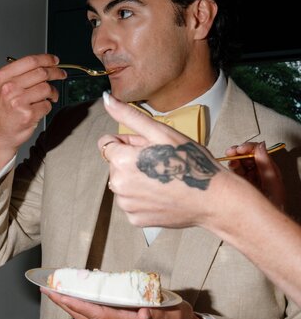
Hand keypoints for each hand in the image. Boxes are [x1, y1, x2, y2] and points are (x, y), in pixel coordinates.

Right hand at [0, 54, 65, 173]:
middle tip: (61, 75)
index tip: (55, 61)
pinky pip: (47, 105)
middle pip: (41, 73)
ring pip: (47, 88)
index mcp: (2, 76)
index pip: (30, 61)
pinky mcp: (28, 114)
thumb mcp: (3, 87)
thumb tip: (45, 66)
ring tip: (50, 97)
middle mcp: (9, 87)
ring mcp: (18, 101)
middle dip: (56, 73)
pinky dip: (47, 107)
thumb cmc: (3, 112)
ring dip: (52, 93)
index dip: (46, 59)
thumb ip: (20, 75)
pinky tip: (39, 110)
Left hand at [42, 288, 206, 318]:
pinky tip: (77, 299)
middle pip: (85, 317)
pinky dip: (82, 308)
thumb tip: (143, 315)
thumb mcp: (174, 315)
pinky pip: (95, 318)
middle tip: (46, 289)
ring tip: (55, 292)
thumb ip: (159, 315)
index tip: (59, 293)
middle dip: (65, 303)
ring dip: (70, 306)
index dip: (76, 303)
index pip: (96, 313)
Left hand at [98, 94, 223, 228]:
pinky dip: (143, 198)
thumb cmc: (189, 161)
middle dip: (132, 160)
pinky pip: (132, 203)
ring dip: (136, 180)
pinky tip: (162, 195)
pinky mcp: (136, 219)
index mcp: (121, 161)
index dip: (126, 142)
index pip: (107, 144)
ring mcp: (127, 205)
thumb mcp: (160, 132)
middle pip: (115, 164)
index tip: (147, 146)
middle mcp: (118, 185)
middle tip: (160, 162)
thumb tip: (106, 98)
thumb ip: (129, 115)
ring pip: (124, 184)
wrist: (212, 199)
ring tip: (163, 179)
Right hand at [225, 141, 284, 208]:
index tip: (241, 149)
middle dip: (239, 152)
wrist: (264, 223)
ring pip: (240, 164)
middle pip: (247, 156)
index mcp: (269, 169)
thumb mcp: (272, 182)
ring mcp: (250, 178)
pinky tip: (230, 170)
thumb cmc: (273, 206)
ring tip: (231, 163)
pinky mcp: (241, 185)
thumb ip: (266, 164)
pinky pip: (234, 174)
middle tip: (232, 152)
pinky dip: (231, 170)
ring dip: (234, 161)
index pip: (259, 152)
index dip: (249, 148)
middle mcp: (259, 172)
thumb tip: (260, 146)